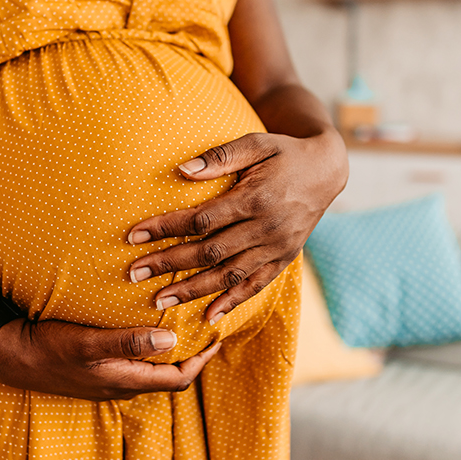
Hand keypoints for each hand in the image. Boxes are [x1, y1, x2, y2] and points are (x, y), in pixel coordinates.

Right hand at [0, 318, 221, 400]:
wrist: (12, 354)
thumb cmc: (49, 348)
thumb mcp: (89, 343)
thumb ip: (129, 342)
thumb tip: (170, 341)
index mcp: (125, 380)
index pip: (178, 378)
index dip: (202, 360)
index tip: (217, 336)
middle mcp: (122, 383)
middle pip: (169, 375)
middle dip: (191, 354)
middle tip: (205, 326)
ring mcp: (109, 377)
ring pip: (152, 369)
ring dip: (170, 350)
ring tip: (183, 324)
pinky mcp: (97, 367)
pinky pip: (134, 361)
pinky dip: (149, 346)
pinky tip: (146, 326)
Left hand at [126, 129, 347, 323]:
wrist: (327, 170)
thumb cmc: (283, 153)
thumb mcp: (255, 144)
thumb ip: (219, 157)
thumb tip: (181, 170)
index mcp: (255, 199)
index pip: (201, 220)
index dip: (165, 228)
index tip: (134, 236)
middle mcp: (266, 229)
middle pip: (209, 252)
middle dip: (168, 264)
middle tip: (134, 273)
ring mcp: (277, 248)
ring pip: (229, 276)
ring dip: (192, 290)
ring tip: (159, 300)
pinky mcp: (284, 259)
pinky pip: (256, 286)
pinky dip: (232, 302)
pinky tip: (208, 316)